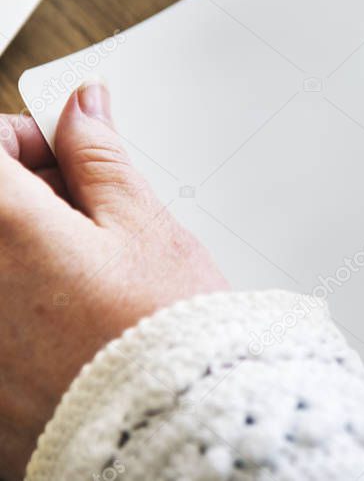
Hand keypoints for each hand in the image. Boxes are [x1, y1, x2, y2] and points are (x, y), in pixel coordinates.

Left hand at [0, 81, 227, 475]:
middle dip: (29, 194)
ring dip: (28, 248)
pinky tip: (70, 319)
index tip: (63, 157)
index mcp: (0, 226)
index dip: (26, 140)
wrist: (173, 429)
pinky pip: (4, 312)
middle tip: (89, 216)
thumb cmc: (165, 334)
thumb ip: (100, 158)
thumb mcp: (144, 227)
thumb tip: (83, 107)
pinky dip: (26, 302)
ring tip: (87, 276)